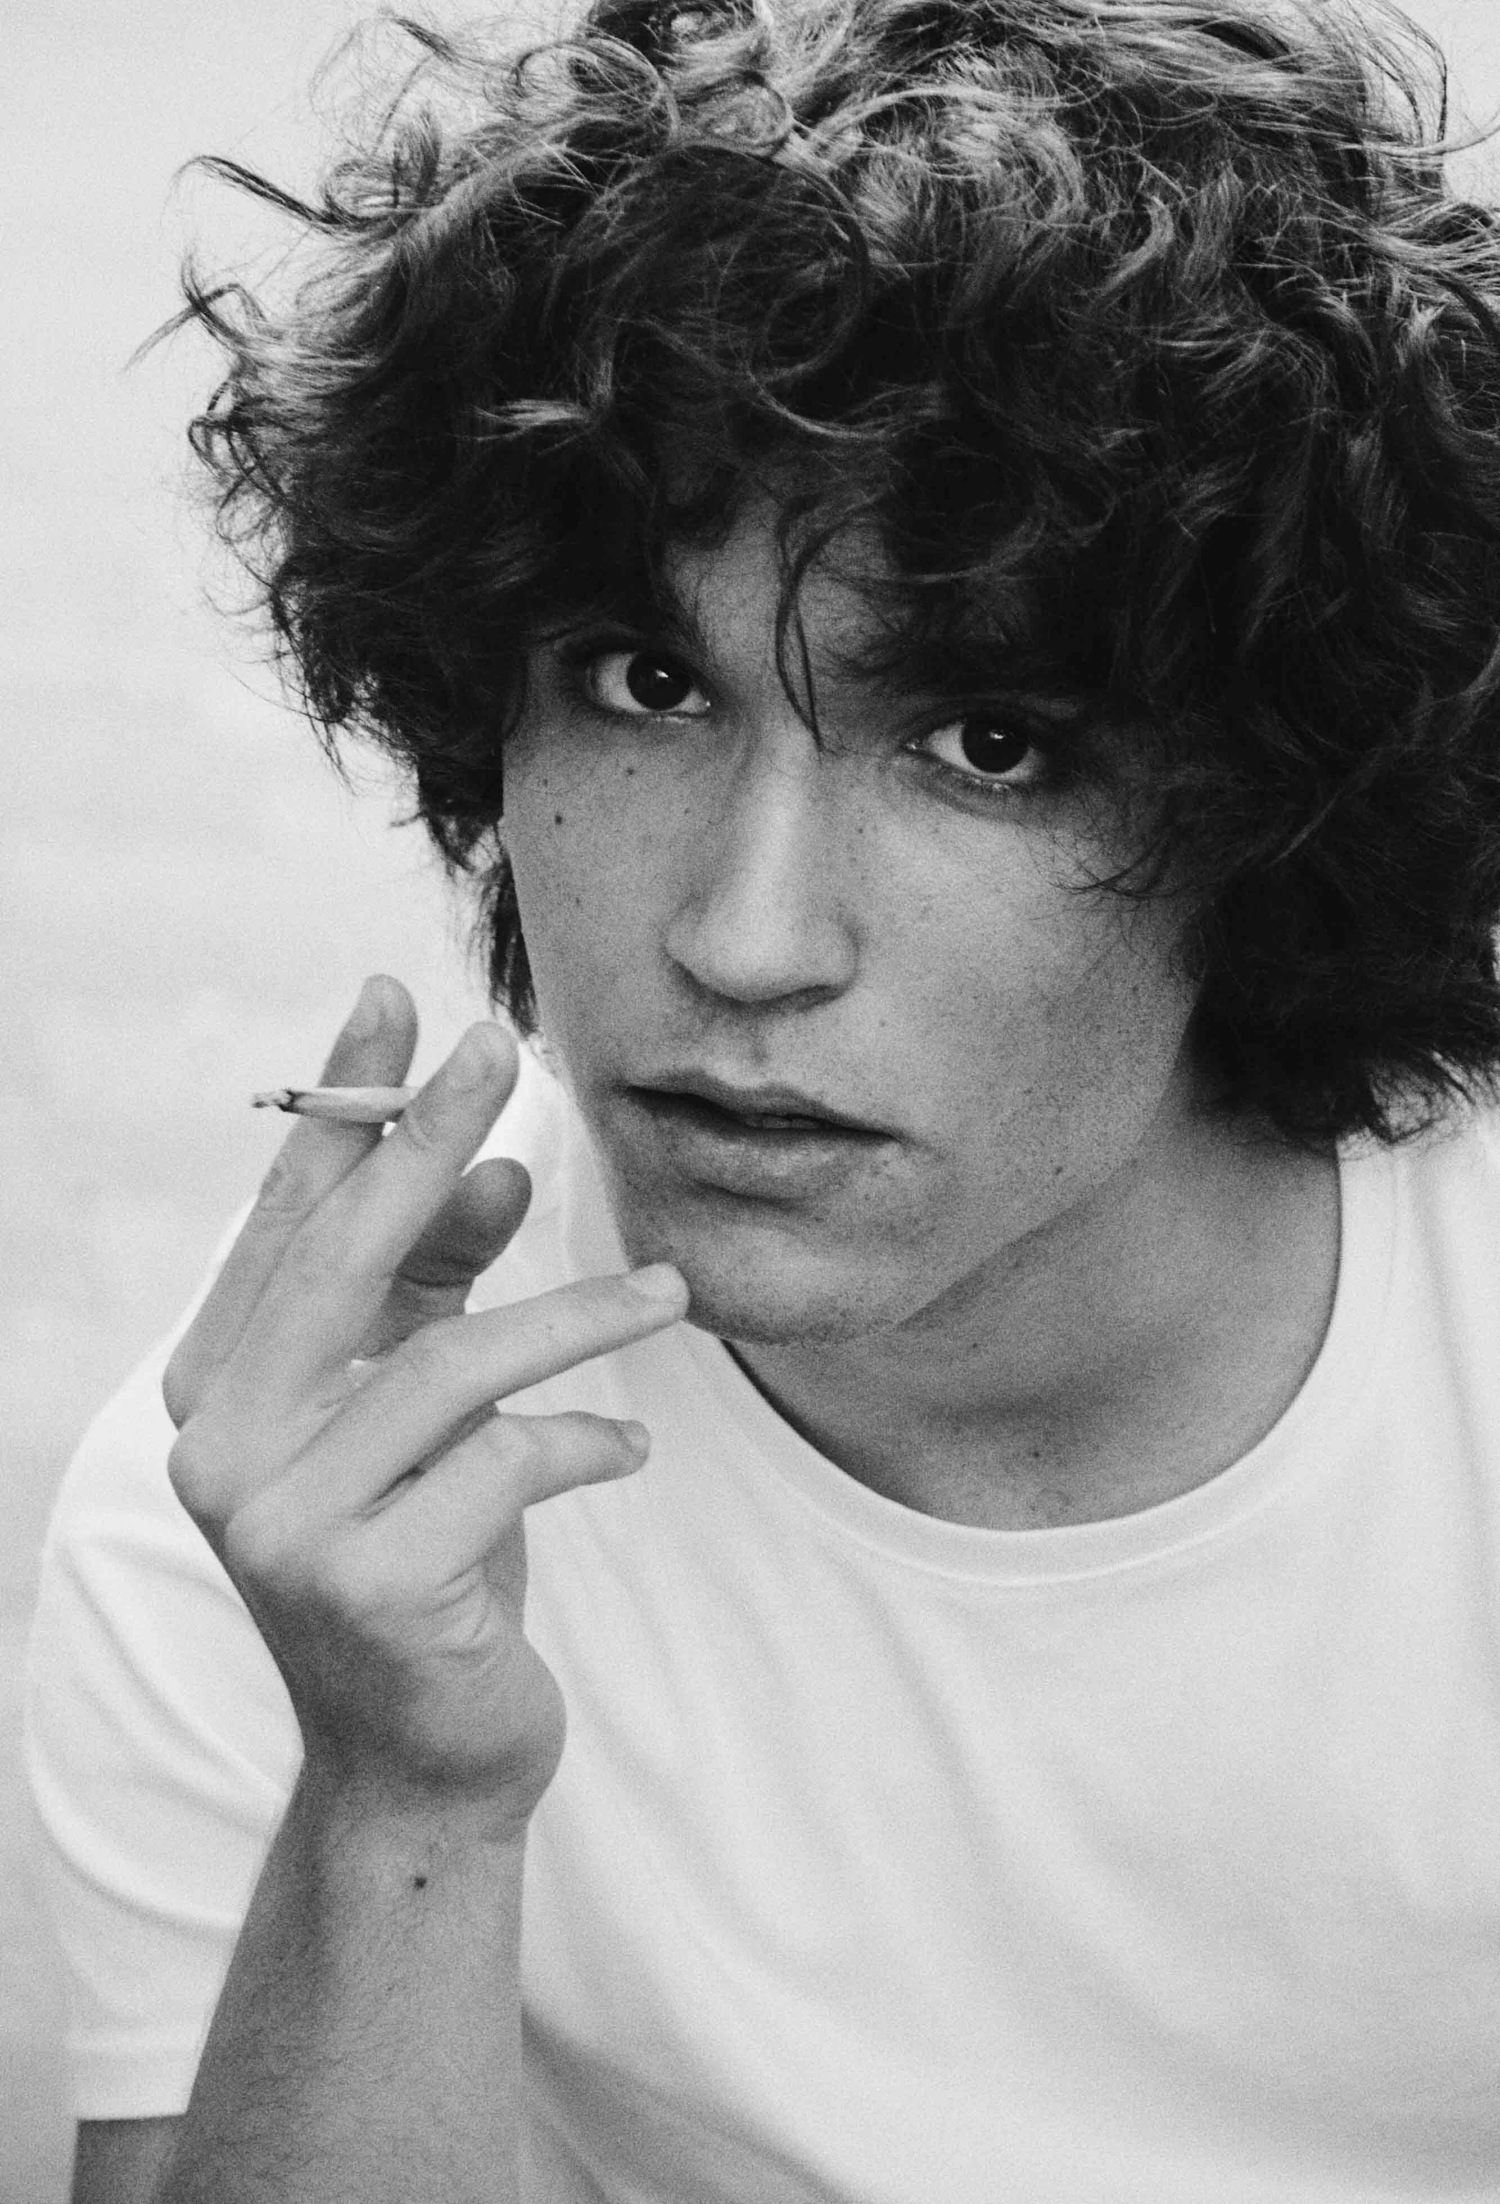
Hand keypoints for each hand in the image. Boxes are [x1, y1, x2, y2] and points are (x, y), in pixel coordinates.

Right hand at [162, 975, 686, 1832]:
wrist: (426, 1758)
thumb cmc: (431, 1561)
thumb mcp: (430, 1416)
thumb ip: (438, 1297)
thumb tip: (490, 1170)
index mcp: (223, 1393)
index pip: (288, 1223)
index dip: (344, 1111)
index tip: (396, 1001)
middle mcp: (225, 1450)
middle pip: (341, 1261)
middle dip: (429, 1140)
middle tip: (505, 1047)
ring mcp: (282, 1525)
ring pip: (454, 1364)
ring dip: (579, 1312)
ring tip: (670, 1289)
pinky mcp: (367, 1587)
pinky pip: (506, 1462)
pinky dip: (586, 1440)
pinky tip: (627, 1452)